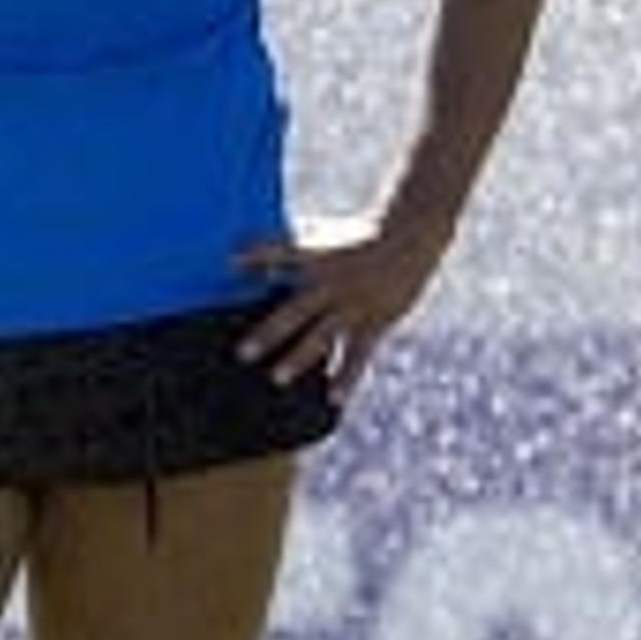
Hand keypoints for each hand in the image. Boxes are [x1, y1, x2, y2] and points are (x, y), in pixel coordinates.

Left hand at [232, 212, 449, 398]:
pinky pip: (358, 355)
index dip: (258, 256)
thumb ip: (284, 256)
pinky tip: (334, 399)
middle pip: (296, 310)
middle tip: (242, 354)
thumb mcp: (323, 239)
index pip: (283, 254)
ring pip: (322, 336)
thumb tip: (238, 260)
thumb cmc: (358, 240)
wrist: (410, 239)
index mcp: (318, 260)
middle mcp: (332, 284)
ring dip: (298, 358)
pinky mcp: (375, 322)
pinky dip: (346, 378)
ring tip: (277, 379)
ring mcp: (353, 306)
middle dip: (269, 332)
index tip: (230, 263)